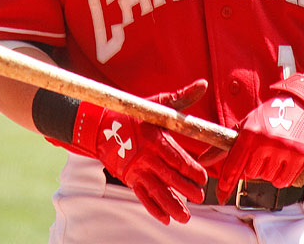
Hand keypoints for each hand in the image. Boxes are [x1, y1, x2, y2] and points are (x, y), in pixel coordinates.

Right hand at [72, 81, 208, 224]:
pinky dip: (153, 209)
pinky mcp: (129, 178)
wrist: (100, 126)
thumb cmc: (133, 114)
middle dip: (186, 190)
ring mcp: (136, 170)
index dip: (192, 170)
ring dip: (172, 206)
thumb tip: (202, 85)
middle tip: (199, 197)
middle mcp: (146, 158)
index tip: (203, 177)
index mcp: (154, 140)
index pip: (177, 159)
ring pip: (157, 192)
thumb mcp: (157, 104)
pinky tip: (165, 218)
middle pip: (170, 178)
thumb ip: (182, 98)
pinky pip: (142, 197)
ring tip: (185, 217)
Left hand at [215, 73, 303, 204]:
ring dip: (267, 172)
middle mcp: (266, 142)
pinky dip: (280, 177)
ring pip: (266, 178)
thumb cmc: (270, 115)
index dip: (226, 181)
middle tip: (260, 154)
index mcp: (250, 132)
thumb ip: (224, 146)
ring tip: (273, 154)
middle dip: (252, 168)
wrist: (302, 105)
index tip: (220, 194)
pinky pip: (283, 181)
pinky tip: (283, 162)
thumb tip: (202, 161)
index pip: (234, 163)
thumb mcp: (246, 125)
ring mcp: (283, 150)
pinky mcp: (299, 157)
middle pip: (250, 173)